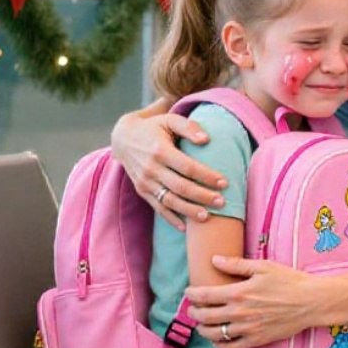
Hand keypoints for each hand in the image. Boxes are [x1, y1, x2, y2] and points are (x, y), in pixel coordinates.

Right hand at [111, 109, 227, 228]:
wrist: (123, 137)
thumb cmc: (154, 127)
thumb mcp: (169, 119)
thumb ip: (189, 126)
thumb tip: (206, 139)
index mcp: (160, 150)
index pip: (188, 167)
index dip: (207, 176)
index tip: (225, 182)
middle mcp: (151, 168)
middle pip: (180, 187)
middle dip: (203, 196)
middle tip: (222, 202)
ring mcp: (145, 182)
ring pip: (169, 201)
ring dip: (189, 211)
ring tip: (208, 217)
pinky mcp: (141, 191)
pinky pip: (157, 208)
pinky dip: (171, 219)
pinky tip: (185, 227)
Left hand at [185, 257, 319, 347]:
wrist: (310, 302)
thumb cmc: (289, 281)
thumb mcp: (263, 266)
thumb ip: (237, 264)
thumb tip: (214, 259)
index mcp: (239, 292)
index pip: (206, 295)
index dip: (193, 294)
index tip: (189, 291)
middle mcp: (239, 313)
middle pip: (206, 317)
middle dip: (194, 312)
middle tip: (192, 309)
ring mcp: (247, 329)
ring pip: (215, 334)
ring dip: (203, 329)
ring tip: (201, 324)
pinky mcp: (256, 340)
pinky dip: (220, 345)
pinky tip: (217, 340)